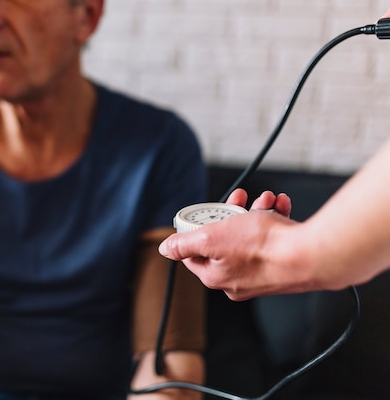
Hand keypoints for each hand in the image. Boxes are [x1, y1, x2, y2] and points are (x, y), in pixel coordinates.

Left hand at [158, 190, 302, 299]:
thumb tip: (165, 249)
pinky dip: (274, 219)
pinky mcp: (282, 266)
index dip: (197, 230)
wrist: (312, 255)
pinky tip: (280, 206)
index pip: (194, 253)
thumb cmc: (263, 247)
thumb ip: (185, 244)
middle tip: (239, 198)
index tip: (206, 215)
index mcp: (216, 277)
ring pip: (250, 237)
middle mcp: (237, 280)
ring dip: (256, 212)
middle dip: (232, 214)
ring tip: (266, 199)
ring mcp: (261, 274)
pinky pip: (272, 240)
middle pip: (224, 241)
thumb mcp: (212, 238)